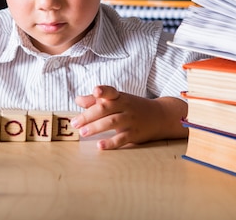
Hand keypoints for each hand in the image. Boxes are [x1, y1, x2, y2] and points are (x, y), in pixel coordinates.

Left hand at [72, 85, 187, 149]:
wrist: (160, 116)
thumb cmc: (133, 107)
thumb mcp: (118, 100)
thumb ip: (97, 100)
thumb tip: (78, 100)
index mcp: (119, 97)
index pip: (110, 91)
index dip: (103, 91)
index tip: (96, 91)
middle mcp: (125, 106)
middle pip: (106, 108)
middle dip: (89, 115)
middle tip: (75, 123)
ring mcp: (131, 120)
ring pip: (112, 122)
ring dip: (96, 127)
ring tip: (82, 132)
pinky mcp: (135, 134)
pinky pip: (122, 138)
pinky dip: (111, 142)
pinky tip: (100, 145)